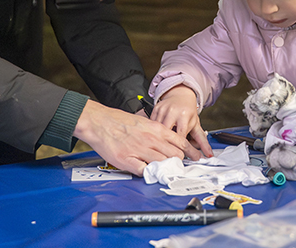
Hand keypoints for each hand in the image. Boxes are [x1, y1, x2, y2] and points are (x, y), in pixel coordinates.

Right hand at [73, 100, 200, 175]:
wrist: (99, 121)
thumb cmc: (119, 121)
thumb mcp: (144, 122)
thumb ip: (156, 132)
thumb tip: (168, 140)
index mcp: (156, 129)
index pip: (181, 142)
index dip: (190, 151)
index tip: (196, 157)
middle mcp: (150, 140)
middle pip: (175, 155)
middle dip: (179, 163)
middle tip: (179, 167)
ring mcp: (139, 150)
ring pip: (161, 164)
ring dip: (165, 169)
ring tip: (166, 172)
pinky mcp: (127, 160)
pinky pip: (143, 171)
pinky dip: (148, 174)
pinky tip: (149, 173)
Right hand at [152, 85, 213, 156]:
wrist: (181, 96)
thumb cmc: (188, 112)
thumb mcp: (196, 125)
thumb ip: (202, 141)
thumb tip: (209, 154)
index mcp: (184, 115)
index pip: (180, 136)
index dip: (178, 148)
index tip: (178, 155)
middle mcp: (173, 111)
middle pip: (166, 133)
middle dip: (167, 144)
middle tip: (168, 153)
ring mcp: (163, 109)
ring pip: (157, 130)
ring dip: (158, 139)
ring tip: (161, 146)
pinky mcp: (155, 109)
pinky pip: (152, 124)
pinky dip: (153, 132)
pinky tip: (156, 136)